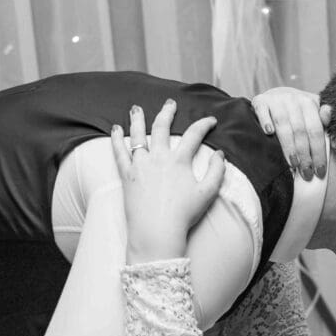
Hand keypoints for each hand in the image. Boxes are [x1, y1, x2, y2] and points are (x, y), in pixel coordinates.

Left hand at [111, 100, 225, 262]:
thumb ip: (216, 171)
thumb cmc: (183, 216)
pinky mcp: (127, 175)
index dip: (204, 124)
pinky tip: (115, 129)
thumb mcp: (207, 193)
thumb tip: (220, 154)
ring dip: (137, 119)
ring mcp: (140, 165)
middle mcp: (159, 157)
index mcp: (179, 160)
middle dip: (167, 112)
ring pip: (138, 135)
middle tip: (170, 103)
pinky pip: (119, 152)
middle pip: (162, 127)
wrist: (157, 232)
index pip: (194, 135)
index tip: (210, 121)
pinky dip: (116, 139)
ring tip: (136, 109)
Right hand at [251, 87, 330, 180]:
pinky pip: (263, 112)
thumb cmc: (296, 112)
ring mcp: (277, 100)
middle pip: (301, 131)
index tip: (320, 171)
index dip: (319, 152)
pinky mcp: (260, 101)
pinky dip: (266, 122)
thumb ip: (324, 128)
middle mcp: (294, 99)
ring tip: (293, 164)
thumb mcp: (313, 116)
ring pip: (283, 125)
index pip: (316, 130)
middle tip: (307, 173)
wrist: (274, 95)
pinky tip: (269, 133)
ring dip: (288, 145)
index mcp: (310, 103)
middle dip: (305, 155)